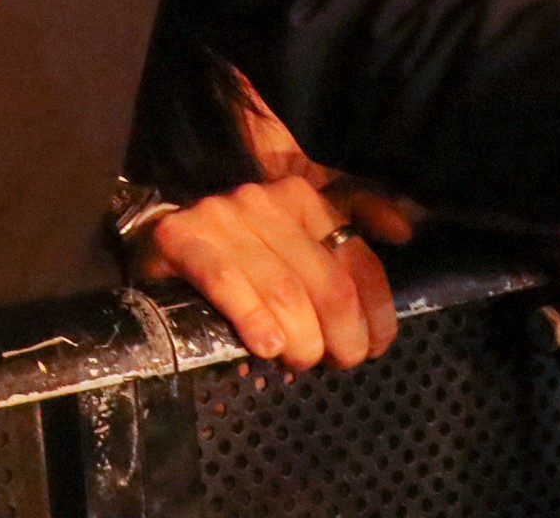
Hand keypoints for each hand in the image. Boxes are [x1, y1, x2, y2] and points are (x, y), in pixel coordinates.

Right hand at [131, 174, 394, 369]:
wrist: (155, 239)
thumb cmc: (238, 248)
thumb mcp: (296, 233)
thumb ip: (350, 226)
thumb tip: (404, 230)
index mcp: (300, 198)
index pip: (357, 261)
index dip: (375, 313)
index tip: (374, 346)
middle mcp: (264, 200)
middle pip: (326, 285)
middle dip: (341, 337)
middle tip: (333, 362)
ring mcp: (221, 216)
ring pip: (283, 291)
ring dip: (299, 339)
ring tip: (296, 361)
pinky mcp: (182, 237)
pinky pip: (228, 284)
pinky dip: (253, 320)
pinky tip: (264, 346)